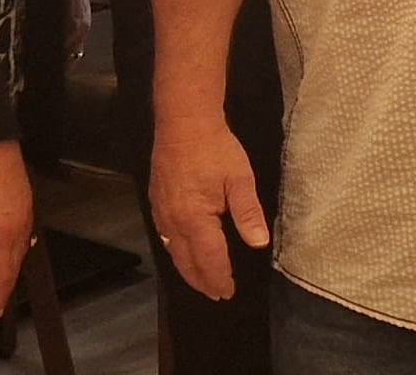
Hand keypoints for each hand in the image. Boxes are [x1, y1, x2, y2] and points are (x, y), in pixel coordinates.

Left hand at [0, 141, 34, 321]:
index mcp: (1, 236)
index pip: (2, 276)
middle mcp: (19, 230)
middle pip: (14, 267)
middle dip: (5, 289)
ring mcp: (27, 216)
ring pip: (22, 252)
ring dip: (11, 270)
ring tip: (1, 284)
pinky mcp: (29, 204)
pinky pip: (26, 237)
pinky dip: (19, 251)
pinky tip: (14, 252)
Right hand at [150, 116, 268, 300]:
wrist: (183, 121)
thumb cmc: (215, 148)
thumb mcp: (239, 178)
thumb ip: (248, 213)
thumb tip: (259, 243)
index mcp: (195, 219)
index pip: (210, 259)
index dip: (220, 278)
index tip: (228, 292)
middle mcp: (174, 221)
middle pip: (187, 262)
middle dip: (203, 281)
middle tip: (217, 294)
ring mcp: (161, 212)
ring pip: (173, 252)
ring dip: (188, 270)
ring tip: (202, 281)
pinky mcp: (156, 202)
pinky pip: (165, 237)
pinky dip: (176, 252)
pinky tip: (183, 253)